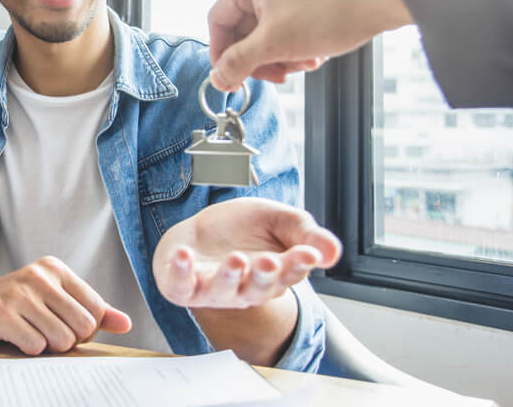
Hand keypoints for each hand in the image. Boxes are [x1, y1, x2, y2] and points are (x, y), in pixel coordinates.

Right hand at [0, 256, 131, 355]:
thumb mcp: (52, 301)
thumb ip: (90, 310)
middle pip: (83, 327)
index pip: (96, 310)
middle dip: (68, 341)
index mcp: (54, 269)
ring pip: (61, 340)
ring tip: (27, 333)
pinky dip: (27, 349)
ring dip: (47, 347)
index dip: (85, 330)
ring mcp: (17, 293)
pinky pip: (35, 346)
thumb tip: (125, 323)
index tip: (63, 326)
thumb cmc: (10, 307)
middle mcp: (38, 276)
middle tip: (44, 333)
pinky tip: (12, 337)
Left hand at [153, 197, 341, 309]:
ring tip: (235, 260)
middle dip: (264, 275)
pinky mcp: (182, 286)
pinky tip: (184, 254)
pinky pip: (180, 286)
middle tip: (270, 260)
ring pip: (222, 291)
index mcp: (273, 276)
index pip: (290, 274)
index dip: (299, 264)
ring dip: (228, 276)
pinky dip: (181, 272)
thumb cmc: (242, 229)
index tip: (308, 253)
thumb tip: (332, 253)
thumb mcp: (278, 220)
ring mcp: (212, 290)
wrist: (200, 230)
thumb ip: (305, 234)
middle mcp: (245, 289)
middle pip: (258, 288)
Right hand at [207, 0, 412, 90]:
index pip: (218, 20)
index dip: (222, 54)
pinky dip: (295, 46)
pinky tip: (313, 55)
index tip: (229, 77)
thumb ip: (239, 62)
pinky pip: (286, 28)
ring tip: (302, 62)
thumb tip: (217, 77)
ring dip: (281, 55)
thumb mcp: (276, 43)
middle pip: (243, 29)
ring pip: (266, 33)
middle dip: (260, 57)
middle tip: (275, 75)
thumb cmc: (334, 10)